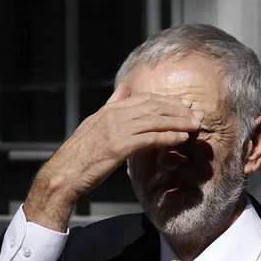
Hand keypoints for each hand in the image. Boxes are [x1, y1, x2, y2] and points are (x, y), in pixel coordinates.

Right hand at [23, 83, 202, 231]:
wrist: (64, 174)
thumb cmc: (81, 153)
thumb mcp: (96, 123)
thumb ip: (112, 105)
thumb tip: (124, 87)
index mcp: (110, 110)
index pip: (145, 99)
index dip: (167, 101)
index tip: (184, 105)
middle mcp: (114, 115)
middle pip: (153, 106)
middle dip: (177, 110)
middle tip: (196, 114)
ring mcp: (116, 129)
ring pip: (154, 120)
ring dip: (178, 122)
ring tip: (194, 125)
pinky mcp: (118, 146)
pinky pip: (149, 138)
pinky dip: (168, 137)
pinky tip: (181, 139)